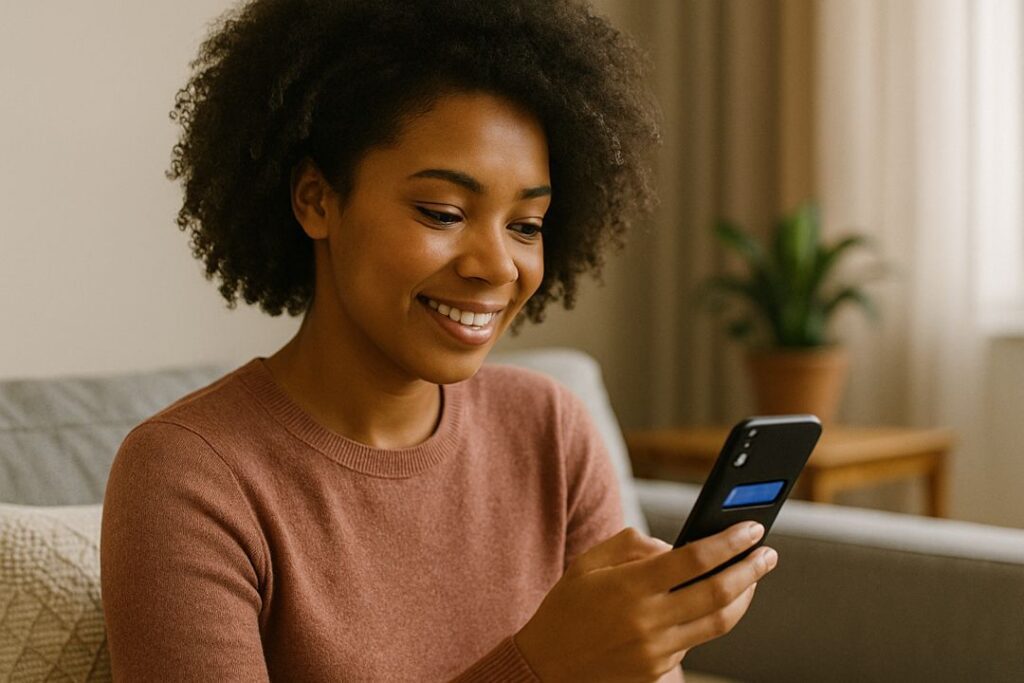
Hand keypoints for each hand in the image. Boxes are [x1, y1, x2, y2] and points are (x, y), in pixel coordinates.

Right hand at [513, 523, 775, 682]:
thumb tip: (674, 546)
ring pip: (718, 623)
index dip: (729, 542)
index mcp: (629, 586)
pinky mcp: (657, 671)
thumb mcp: (587, 563)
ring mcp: (655, 650)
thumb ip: (631, 545)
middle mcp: (647, 621)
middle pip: (718, 593)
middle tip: (768, 553)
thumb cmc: (566, 607)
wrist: (545, 667)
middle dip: (752, 570)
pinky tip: (714, 602)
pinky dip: (710, 618)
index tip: (752, 528)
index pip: (694, 559)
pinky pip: (695, 641)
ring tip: (753, 577)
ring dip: (743, 597)